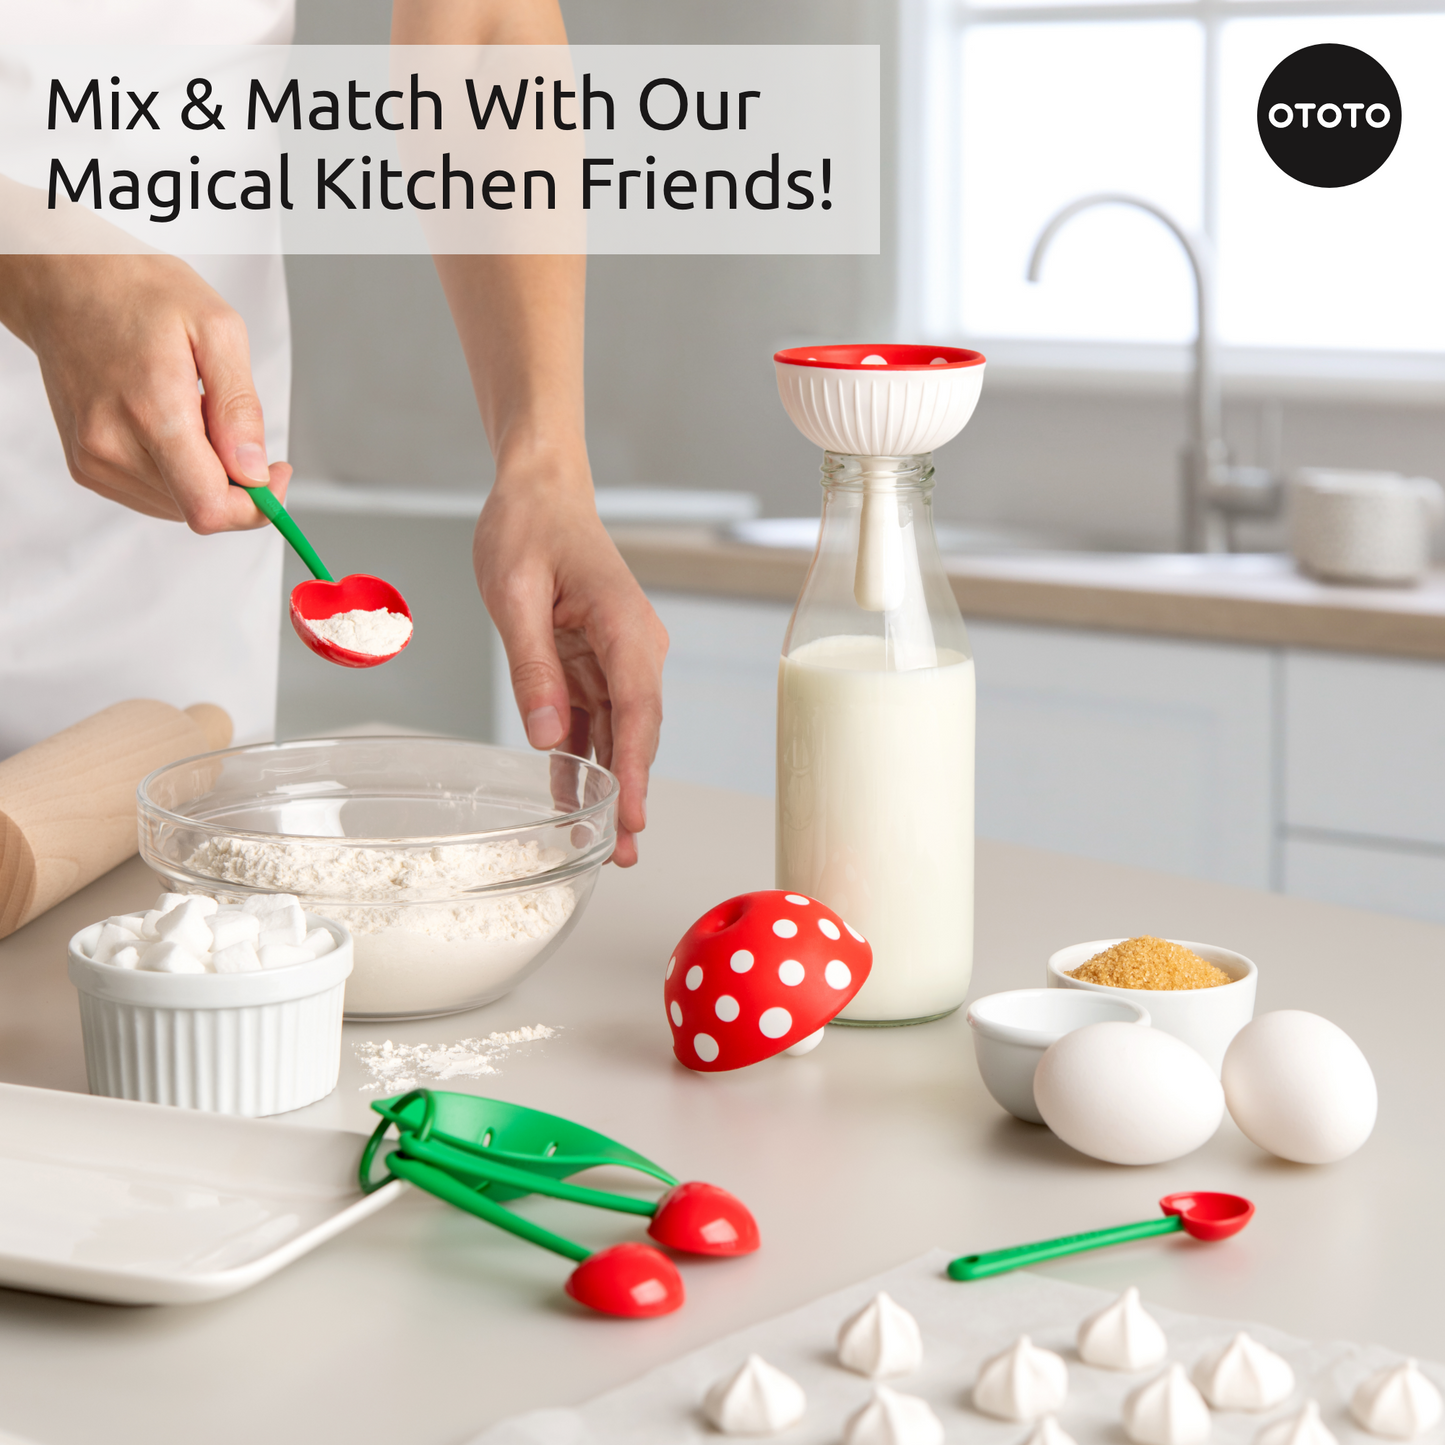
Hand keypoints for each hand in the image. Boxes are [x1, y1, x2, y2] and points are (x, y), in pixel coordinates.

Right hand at [0, 252, 288, 529]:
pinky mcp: (85, 465)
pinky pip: (153, 495)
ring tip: (191, 413)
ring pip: (178, 506)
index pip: (209, 506)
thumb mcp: (216, 330)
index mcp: (151, 412)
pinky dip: (176, 473)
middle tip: (229, 424)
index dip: (255, 506)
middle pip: (198, 509)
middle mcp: (112, 446)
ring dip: (203, 475)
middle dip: (233, 481)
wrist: (65, 279)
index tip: (275, 474)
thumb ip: (239, 408)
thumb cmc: (140, 293)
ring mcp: (93, 460)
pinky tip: (167, 425)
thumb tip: (254, 471)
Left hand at [475, 471, 667, 866]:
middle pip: (638, 731)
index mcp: (624, 626)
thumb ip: (532, 666)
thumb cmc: (530, 526)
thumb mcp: (514, 593)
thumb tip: (547, 737)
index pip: (638, 709)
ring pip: (618, 734)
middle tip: (621, 852)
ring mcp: (617, 657)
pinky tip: (572, 800)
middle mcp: (633, 647)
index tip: (632, 815)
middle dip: (631, 793)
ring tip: (602, 843)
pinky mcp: (594, 664)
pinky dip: (581, 759)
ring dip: (610, 785)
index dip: (636, 769)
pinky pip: (591, 720)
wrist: (539, 490)